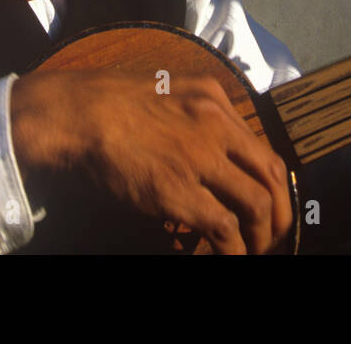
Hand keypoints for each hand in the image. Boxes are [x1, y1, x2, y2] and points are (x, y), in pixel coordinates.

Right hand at [10, 70, 292, 253]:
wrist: (71, 115)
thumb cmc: (102, 105)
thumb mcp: (162, 92)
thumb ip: (190, 115)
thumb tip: (207, 154)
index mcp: (212, 97)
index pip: (261, 146)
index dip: (272, 184)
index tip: (270, 205)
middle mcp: (215, 123)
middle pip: (271, 174)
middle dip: (279, 212)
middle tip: (274, 236)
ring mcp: (200, 157)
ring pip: (257, 203)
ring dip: (262, 236)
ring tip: (253, 252)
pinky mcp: (179, 190)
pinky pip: (225, 228)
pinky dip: (233, 250)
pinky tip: (227, 257)